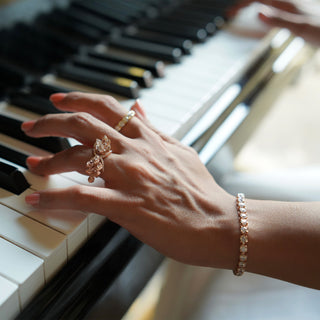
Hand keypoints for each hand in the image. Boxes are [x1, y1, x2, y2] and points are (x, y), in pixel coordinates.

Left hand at [22, 92, 237, 268]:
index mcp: (148, 138)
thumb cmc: (200, 190)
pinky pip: (83, 199)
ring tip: (32, 167)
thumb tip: (137, 106)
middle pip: (83, 125)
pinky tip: (36, 201)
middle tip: (31, 128)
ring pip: (78, 158)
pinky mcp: (128, 207)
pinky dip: (55, 199)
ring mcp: (131, 178)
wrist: (218, 222)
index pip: (106, 106)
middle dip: (51, 123)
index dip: (77, 98)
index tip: (57, 100)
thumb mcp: (180, 150)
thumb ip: (155, 128)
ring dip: (48, 161)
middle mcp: (136, 152)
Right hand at [229, 0, 319, 46]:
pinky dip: (261, 8)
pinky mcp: (294, 12)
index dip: (241, 4)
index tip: (228, 13)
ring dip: (251, 4)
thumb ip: (280, 20)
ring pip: (265, 2)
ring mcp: (291, 7)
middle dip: (243, 3)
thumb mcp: (300, 27)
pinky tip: (261, 14)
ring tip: (240, 12)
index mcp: (286, 4)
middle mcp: (287, 3)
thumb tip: (258, 13)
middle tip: (230, 12)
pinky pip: (272, 7)